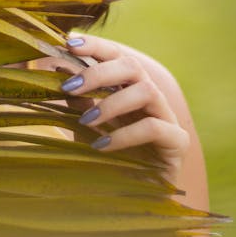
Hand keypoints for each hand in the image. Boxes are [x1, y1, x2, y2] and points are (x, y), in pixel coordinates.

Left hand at [60, 33, 189, 184]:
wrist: (133, 193)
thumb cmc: (108, 152)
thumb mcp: (86, 124)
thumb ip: (77, 99)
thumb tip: (59, 70)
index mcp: (129, 85)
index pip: (116, 55)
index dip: (95, 45)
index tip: (69, 43)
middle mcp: (150, 94)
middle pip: (132, 65)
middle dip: (98, 72)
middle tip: (69, 86)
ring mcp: (167, 115)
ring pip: (146, 91)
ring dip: (111, 103)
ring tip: (85, 120)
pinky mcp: (177, 141)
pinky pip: (153, 127)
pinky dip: (124, 134)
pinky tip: (101, 146)